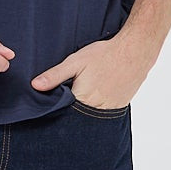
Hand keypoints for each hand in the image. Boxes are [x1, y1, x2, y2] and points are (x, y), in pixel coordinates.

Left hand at [31, 36, 146, 109]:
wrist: (135, 52)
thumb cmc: (104, 55)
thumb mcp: (75, 62)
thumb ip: (55, 75)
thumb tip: (35, 86)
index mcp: (82, 100)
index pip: (63, 112)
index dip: (56, 109)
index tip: (50, 106)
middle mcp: (96, 110)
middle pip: (77, 117)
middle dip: (70, 112)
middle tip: (68, 101)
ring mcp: (109, 111)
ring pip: (90, 117)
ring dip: (84, 112)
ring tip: (82, 99)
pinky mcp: (119, 107)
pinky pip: (104, 114)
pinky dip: (97, 109)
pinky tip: (96, 97)